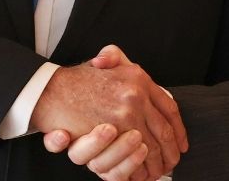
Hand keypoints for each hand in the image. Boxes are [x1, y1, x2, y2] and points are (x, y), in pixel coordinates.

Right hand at [33, 45, 186, 178]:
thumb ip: (116, 59)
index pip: (168, 107)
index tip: (181, 142)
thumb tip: (121, 60)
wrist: (48, 91)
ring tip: (159, 169)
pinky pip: (131, 155)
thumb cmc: (76, 80)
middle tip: (172, 161)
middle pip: (163, 130)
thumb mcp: (103, 63)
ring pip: (149, 146)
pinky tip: (141, 173)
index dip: (178, 127)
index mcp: (138, 78)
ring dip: (156, 162)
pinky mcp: (110, 132)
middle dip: (170, 151)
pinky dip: (137, 167)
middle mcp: (134, 96)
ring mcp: (123, 115)